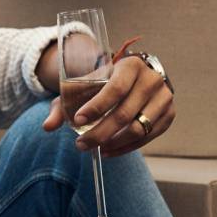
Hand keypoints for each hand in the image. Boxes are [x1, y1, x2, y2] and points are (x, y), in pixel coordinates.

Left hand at [42, 55, 174, 157]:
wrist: (135, 78)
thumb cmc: (105, 82)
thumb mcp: (85, 86)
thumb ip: (64, 104)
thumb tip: (47, 127)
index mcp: (131, 66)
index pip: (115, 89)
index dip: (97, 106)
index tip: (78, 120)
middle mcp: (152, 80)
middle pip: (124, 114)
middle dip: (99, 133)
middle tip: (80, 145)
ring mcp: (164, 98)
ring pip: (137, 129)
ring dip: (113, 143)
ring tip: (94, 148)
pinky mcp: (169, 115)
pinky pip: (147, 137)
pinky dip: (126, 147)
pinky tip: (109, 150)